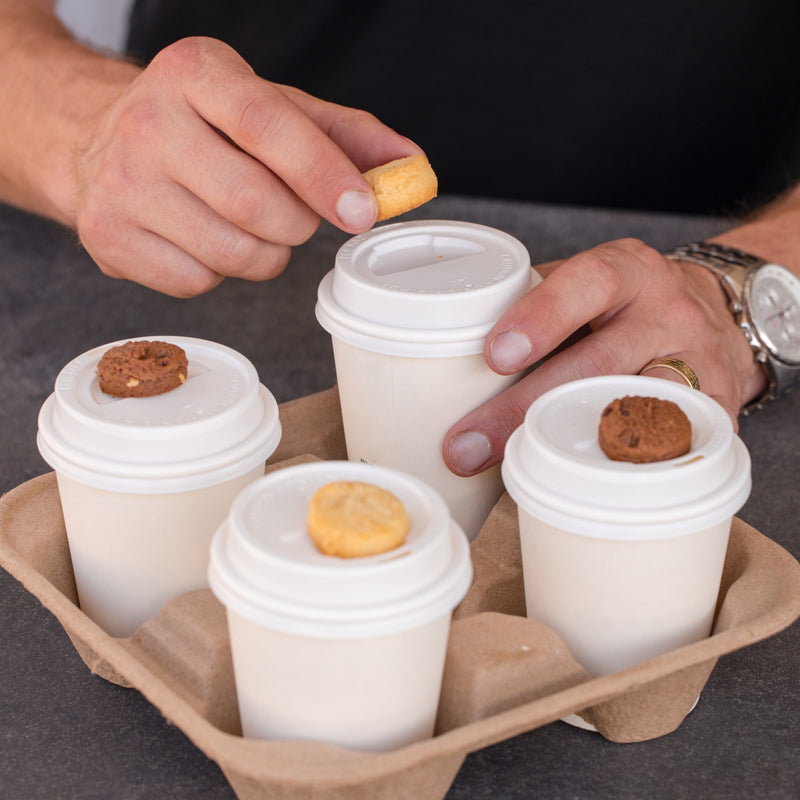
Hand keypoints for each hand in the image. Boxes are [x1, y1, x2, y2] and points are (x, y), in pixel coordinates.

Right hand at [74, 37, 419, 295]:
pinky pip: (198, 283)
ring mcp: (118, 184)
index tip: (363, 210)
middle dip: (296, 224)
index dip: (323, 174)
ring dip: (264, 254)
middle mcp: (147, 122)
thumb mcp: (273, 109)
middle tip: (293, 214)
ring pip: (232, 253)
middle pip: (255, 204)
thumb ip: (345, 137)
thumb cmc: (206, 127)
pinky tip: (203, 240)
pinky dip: (220, 273)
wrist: (100, 140)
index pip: (267, 125)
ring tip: (246, 225)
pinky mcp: (107, 237)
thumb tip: (413, 169)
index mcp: (195, 73)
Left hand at [443, 237, 766, 475]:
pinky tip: (581, 490)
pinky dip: (622, 471)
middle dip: (526, 409)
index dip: (541, 318)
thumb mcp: (591, 286)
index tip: (494, 356)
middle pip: (598, 364)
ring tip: (514, 477)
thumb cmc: (626, 306)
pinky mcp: (718, 413)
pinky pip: (671, 448)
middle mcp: (667, 313)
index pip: (587, 283)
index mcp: (627, 272)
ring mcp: (698, 365)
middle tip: (467, 447)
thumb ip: (535, 306)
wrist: (718, 316)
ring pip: (635, 412)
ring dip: (570, 449)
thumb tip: (448, 353)